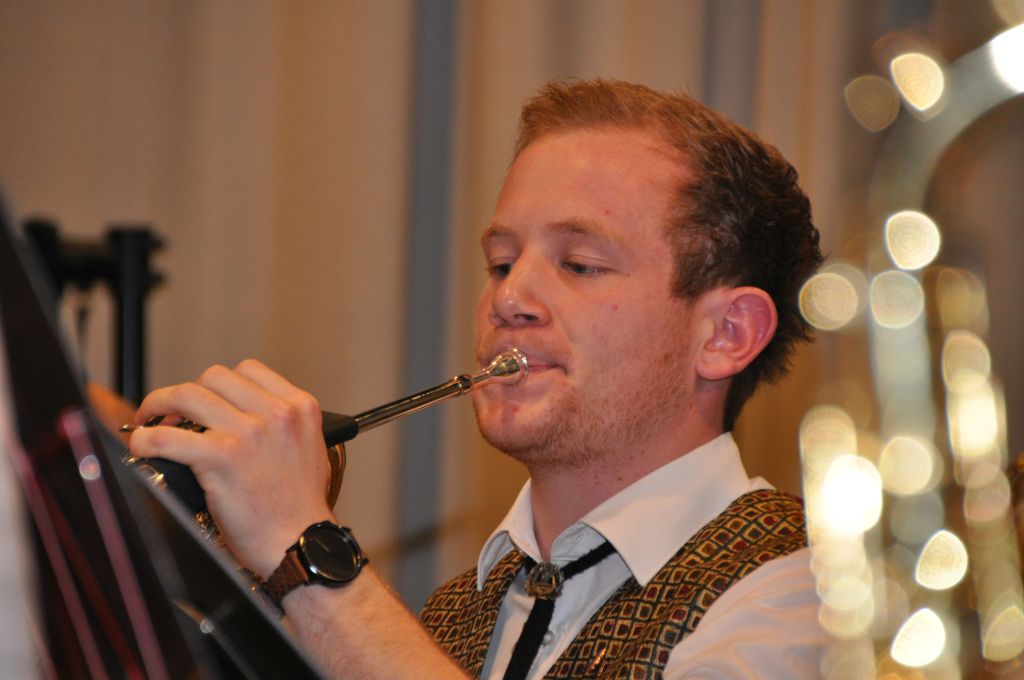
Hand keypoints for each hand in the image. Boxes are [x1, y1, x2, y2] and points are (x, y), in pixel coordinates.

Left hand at [128, 360, 333, 575]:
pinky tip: (142, 446)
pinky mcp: (222, 457)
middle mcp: (275, 413)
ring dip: (159, 405)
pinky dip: (146, 439)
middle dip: (188, 393)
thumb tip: (242, 417)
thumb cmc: (301, 509)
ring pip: (187, 394)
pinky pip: (168, 436)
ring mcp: (248, 432)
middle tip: (174, 414)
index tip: (205, 400)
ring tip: (150, 422)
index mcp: (299, 407)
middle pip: (213, 377)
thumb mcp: (311, 449)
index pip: (248, 370)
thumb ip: (283, 426)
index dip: (219, 384)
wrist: (300, 543)